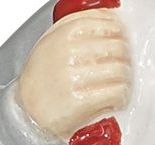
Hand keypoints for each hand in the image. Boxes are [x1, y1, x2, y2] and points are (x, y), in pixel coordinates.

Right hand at [17, 9, 130, 139]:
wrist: (28, 113)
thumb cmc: (41, 82)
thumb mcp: (51, 45)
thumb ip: (75, 31)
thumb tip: (109, 21)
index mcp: (62, 36)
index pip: (103, 23)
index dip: (119, 31)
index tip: (122, 38)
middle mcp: (69, 54)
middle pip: (116, 46)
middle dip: (126, 57)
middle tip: (124, 66)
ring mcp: (76, 77)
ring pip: (120, 70)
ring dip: (126, 79)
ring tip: (121, 85)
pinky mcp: (83, 100)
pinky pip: (117, 92)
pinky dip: (122, 97)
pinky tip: (117, 100)